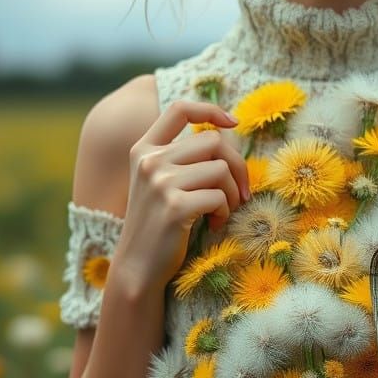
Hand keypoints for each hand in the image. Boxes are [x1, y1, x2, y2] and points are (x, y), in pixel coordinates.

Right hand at [114, 100, 250, 290]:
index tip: (232, 123)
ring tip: (222, 211)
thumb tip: (227, 133)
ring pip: (221, 169)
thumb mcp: (160, 182)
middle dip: (237, 166)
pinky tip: (213, 225)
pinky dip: (225, 212)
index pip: (179, 109)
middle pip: (213, 142)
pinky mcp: (174, 206)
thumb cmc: (158, 224)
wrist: (138, 267)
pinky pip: (220, 197)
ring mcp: (160, 183)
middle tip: (240, 192)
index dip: (210, 110)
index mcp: (144, 149)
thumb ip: (182, 157)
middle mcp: (149, 161)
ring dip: (232, 193)